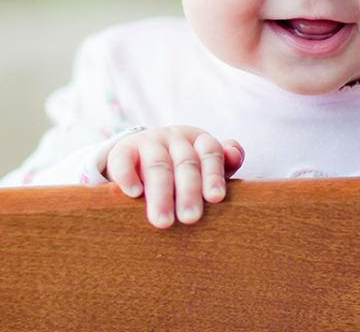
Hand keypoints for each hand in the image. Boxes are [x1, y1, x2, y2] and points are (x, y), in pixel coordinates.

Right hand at [105, 126, 243, 228]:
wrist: (141, 157)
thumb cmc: (182, 170)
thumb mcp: (204, 167)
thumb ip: (224, 163)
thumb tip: (235, 156)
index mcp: (198, 140)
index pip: (210, 153)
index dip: (213, 174)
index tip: (216, 198)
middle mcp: (175, 138)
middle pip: (185, 162)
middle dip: (188, 191)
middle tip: (190, 218)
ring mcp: (149, 141)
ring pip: (157, 165)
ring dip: (161, 193)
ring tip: (163, 221)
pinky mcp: (123, 149)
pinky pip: (124, 160)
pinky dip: (128, 175)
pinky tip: (133, 194)